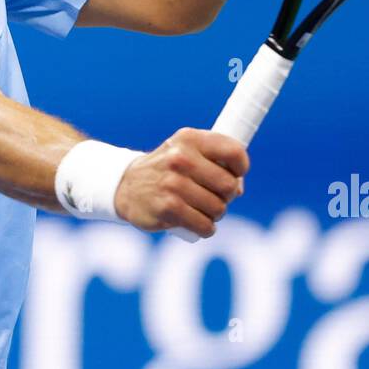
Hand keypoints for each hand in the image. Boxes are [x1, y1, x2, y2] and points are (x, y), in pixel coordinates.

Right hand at [114, 128, 249, 237]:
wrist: (126, 186)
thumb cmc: (166, 170)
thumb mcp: (186, 151)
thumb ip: (214, 161)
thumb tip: (238, 188)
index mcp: (189, 139)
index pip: (234, 152)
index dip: (241, 167)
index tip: (235, 174)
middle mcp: (181, 158)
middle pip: (229, 185)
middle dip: (227, 196)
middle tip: (214, 196)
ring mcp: (173, 184)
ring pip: (218, 208)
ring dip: (215, 214)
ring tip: (202, 209)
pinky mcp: (168, 208)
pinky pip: (204, 225)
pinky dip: (205, 229)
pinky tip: (198, 224)